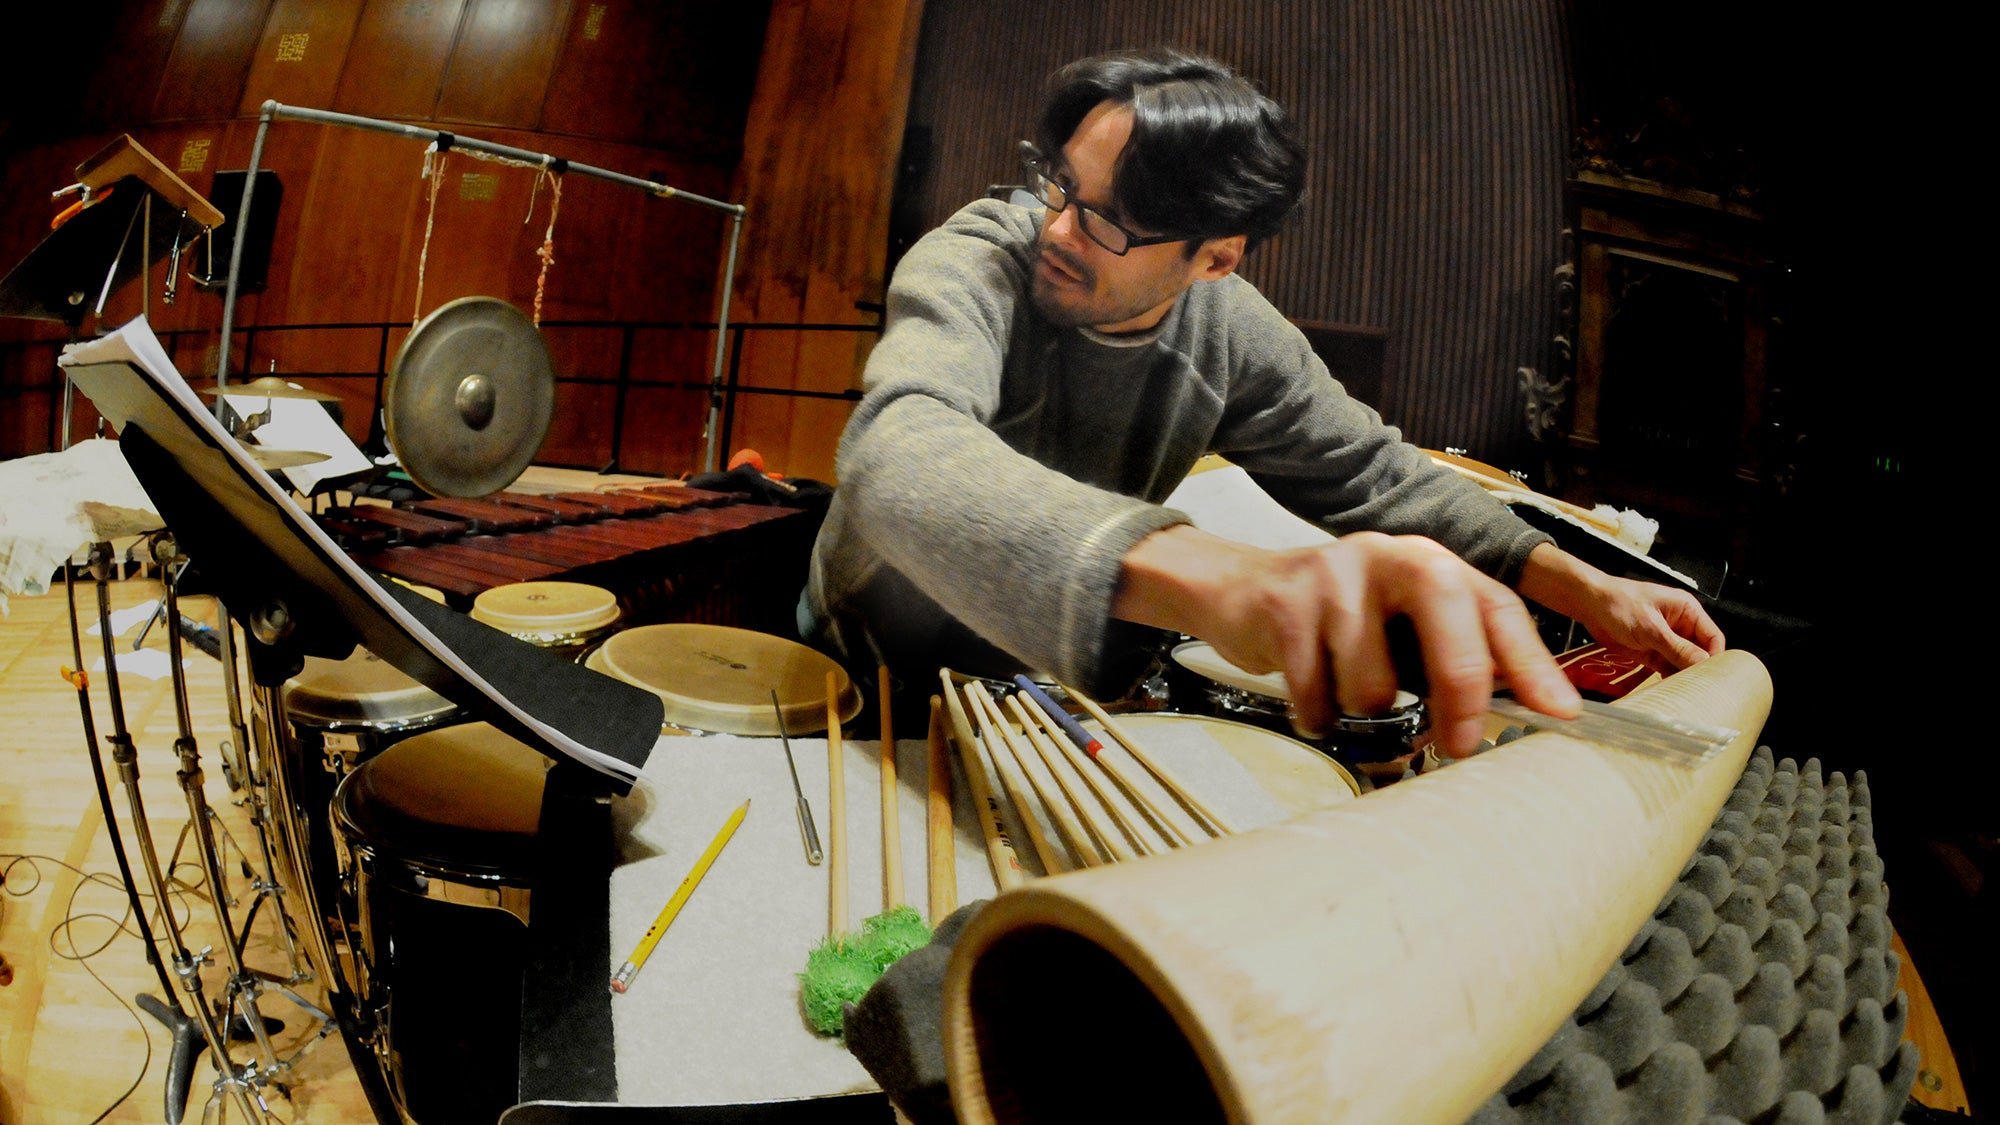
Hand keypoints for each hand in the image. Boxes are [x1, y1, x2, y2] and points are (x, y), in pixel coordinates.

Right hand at [1114, 526, 1580, 756]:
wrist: (1239, 590)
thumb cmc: (1338, 620)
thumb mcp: (1402, 623)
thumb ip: (1454, 651)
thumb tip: (1524, 708)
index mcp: (1431, 561)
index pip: (1497, 607)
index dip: (1532, 664)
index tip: (1560, 714)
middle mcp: (1390, 556)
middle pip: (1451, 627)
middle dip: (1462, 693)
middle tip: (1459, 744)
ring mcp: (1335, 578)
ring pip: (1375, 683)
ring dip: (1362, 710)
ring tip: (1345, 693)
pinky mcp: (1285, 605)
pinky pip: (1317, 694)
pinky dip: (1316, 715)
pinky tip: (1311, 696)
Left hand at [1518, 544, 1724, 673]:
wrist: (1588, 605)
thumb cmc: (1619, 604)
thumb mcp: (1650, 628)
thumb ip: (1677, 648)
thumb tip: (1703, 663)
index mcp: (1687, 611)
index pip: (1713, 637)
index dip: (1715, 657)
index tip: (1712, 677)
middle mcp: (1680, 626)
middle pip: (1700, 653)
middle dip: (1699, 670)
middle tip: (1699, 691)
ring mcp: (1666, 640)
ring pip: (1684, 663)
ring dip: (1683, 677)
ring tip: (1686, 695)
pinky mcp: (1651, 652)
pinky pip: (1667, 668)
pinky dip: (1669, 679)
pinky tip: (1669, 692)